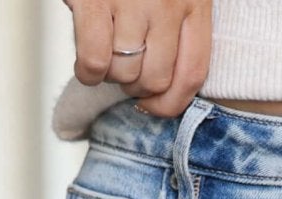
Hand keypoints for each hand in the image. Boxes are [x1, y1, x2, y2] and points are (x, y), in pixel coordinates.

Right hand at [63, 0, 211, 118]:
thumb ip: (177, 30)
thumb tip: (163, 91)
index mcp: (194, 1)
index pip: (192, 74)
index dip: (171, 104)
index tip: (153, 106)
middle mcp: (167, 2)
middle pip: (155, 80)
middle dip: (135, 86)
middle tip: (123, 67)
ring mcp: (132, 1)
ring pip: (124, 74)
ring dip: (110, 75)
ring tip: (105, 52)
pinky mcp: (96, 1)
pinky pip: (95, 62)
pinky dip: (88, 72)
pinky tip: (88, 61)